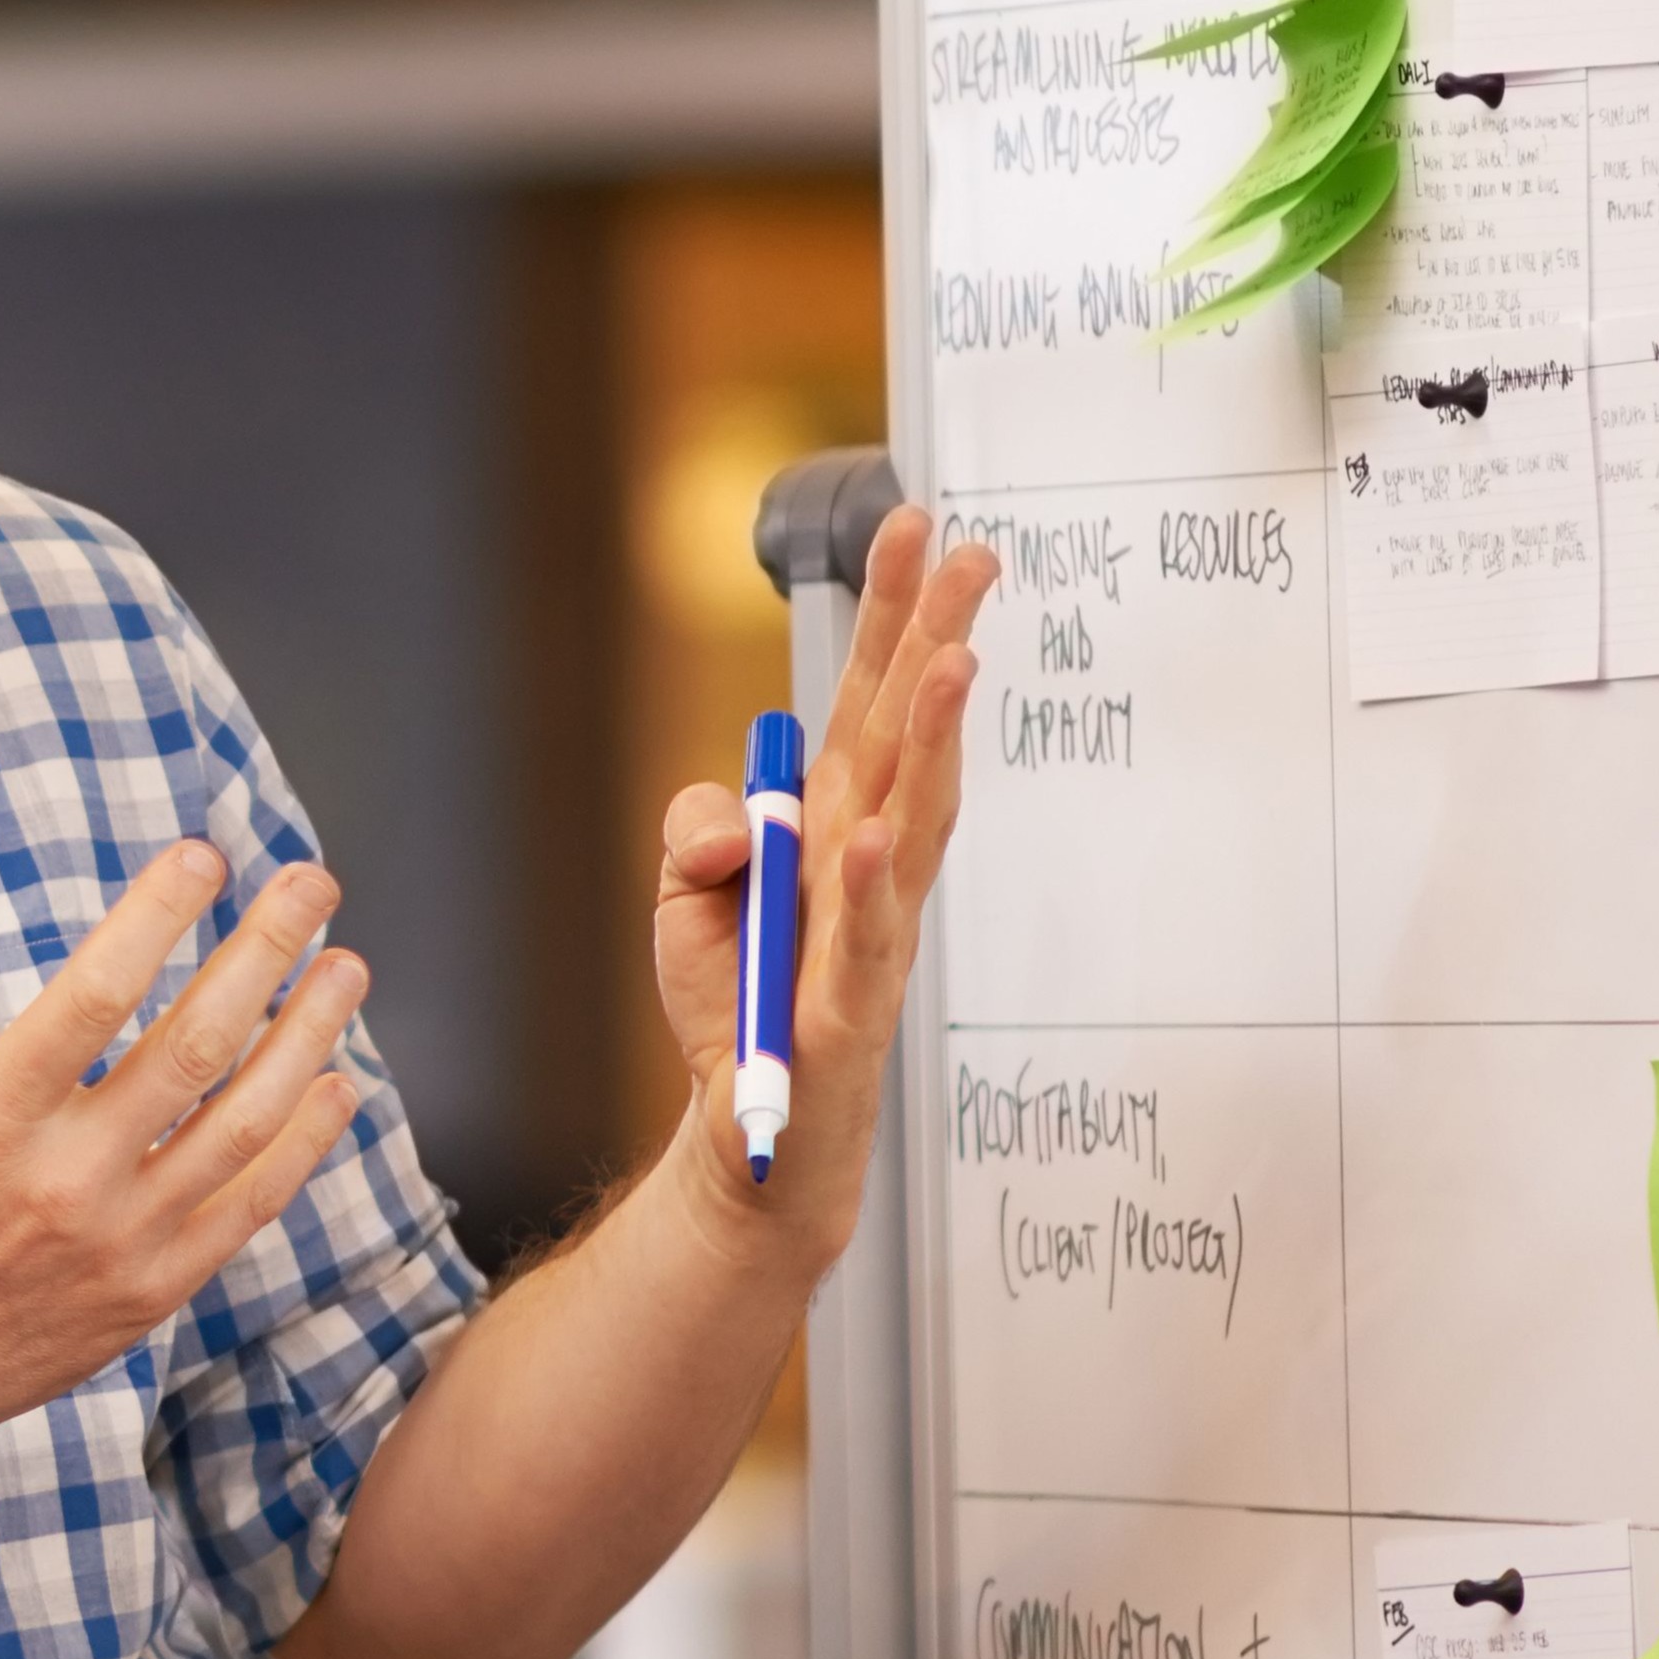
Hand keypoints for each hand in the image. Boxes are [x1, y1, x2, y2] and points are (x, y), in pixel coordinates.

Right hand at [0, 841, 371, 1465]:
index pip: (95, 992)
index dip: (156, 915)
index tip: (202, 858)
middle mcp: (64, 1177)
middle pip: (194, 1044)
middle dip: (264, 951)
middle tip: (311, 886)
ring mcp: (119, 1239)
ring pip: (243, 1122)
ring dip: (307, 1037)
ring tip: (346, 969)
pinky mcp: (150, 1289)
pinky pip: (247, 1206)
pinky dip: (302, 1146)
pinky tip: (334, 1086)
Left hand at [642, 504, 999, 1254]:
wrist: (750, 1132)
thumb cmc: (735, 1007)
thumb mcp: (685, 896)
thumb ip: (698, 831)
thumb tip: (736, 821)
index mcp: (833, 820)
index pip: (867, 699)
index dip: (891, 614)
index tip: (916, 526)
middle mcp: (866, 861)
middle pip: (906, 737)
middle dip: (936, 641)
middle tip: (973, 555)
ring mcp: (869, 930)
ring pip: (912, 820)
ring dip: (931, 743)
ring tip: (949, 664)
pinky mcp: (851, 1007)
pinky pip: (864, 936)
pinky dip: (866, 885)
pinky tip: (871, 833)